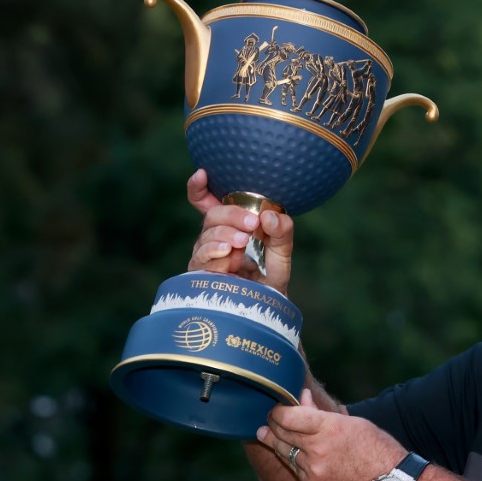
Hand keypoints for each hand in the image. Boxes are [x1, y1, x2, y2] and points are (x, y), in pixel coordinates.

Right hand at [186, 168, 294, 294]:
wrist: (268, 307)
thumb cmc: (271, 276)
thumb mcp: (282, 251)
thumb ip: (282, 231)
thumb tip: (270, 216)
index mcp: (230, 225)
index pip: (206, 202)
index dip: (199, 187)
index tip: (202, 173)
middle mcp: (215, 237)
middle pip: (212, 216)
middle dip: (231, 215)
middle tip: (252, 223)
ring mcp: (207, 255)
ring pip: (206, 236)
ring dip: (224, 236)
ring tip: (242, 242)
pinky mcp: (202, 274)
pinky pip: (201, 259)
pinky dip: (215, 253)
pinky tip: (228, 254)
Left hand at [256, 389, 405, 480]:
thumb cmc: (375, 446)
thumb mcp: (351, 423)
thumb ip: (321, 413)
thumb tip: (301, 398)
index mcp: (329, 427)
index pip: (288, 417)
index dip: (278, 411)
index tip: (275, 408)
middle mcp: (318, 449)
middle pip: (282, 434)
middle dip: (272, 425)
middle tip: (267, 420)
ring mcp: (314, 471)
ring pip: (284, 453)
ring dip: (277, 443)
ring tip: (267, 435)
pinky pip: (296, 471)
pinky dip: (292, 460)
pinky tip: (289, 454)